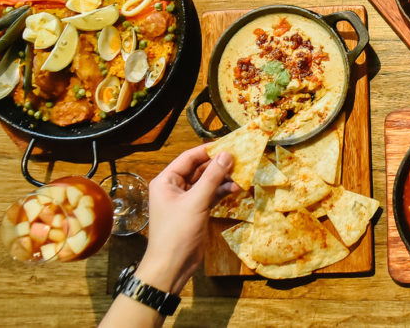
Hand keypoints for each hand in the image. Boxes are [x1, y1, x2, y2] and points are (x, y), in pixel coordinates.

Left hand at [137, 144, 239, 293]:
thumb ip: (212, 177)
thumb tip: (227, 155)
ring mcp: (186, 200)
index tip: (229, 144)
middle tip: (241, 159)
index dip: (209, 150)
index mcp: (167, 181)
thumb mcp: (196, 202)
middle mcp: (175, 187)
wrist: (172, 266)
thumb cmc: (177, 233)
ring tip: (242, 174)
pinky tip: (237, 188)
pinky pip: (210, 194)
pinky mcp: (196, 211)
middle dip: (219, 164)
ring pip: (207, 182)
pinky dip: (222, 191)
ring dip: (223, 178)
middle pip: (199, 168)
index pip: (189, 158)